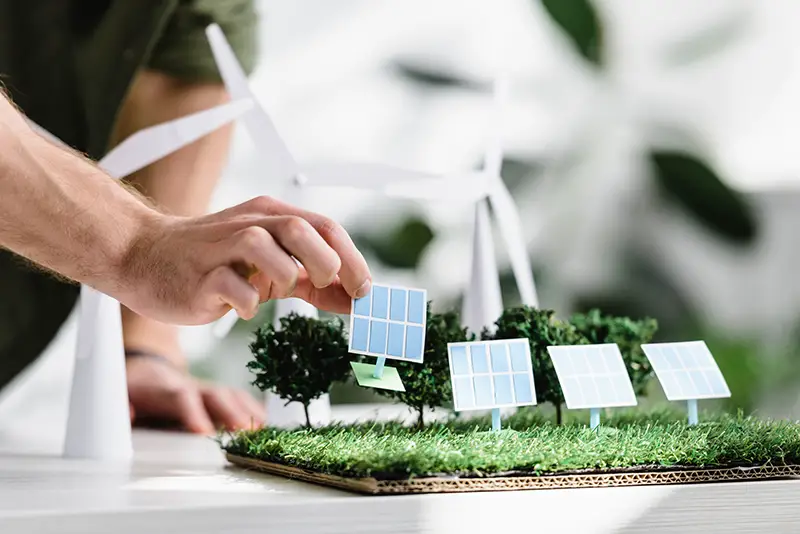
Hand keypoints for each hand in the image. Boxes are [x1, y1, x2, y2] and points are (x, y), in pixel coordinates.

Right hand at [116, 195, 371, 325]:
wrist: (144, 257)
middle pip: (300, 228)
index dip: (352, 258)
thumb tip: (356, 299)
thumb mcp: (270, 265)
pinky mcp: (199, 276)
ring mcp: (222, 248)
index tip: (365, 291)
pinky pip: (230, 285)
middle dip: (326, 261)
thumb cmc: (216, 261)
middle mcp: (249, 225)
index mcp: (270, 217)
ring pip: (264, 246)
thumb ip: (312, 279)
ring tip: (280, 290)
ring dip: (286, 274)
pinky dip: (248, 302)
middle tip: (329, 285)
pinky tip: (246, 308)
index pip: (324, 227)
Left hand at [126, 354, 264, 433]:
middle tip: (245, 430)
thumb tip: (129, 414)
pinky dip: (253, 409)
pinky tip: (265, 423)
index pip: (181, 398)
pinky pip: (239, 398)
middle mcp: (191, 386)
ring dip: (247, 411)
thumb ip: (123, 406)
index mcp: (166, 390)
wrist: (147, 368)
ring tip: (262, 429)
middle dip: (231, 412)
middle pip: (215, 395)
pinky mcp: (217, 395)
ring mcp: (207, 389)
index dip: (193, 412)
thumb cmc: (134, 389)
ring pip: (231, 395)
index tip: (203, 432)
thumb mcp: (119, 395)